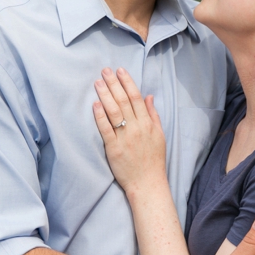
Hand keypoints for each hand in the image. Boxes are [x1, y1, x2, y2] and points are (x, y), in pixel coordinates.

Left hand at [93, 67, 166, 194]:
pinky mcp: (114, 149)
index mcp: (148, 123)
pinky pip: (106, 129)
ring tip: (98, 82)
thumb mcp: (159, 135)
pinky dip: (100, 116)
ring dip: (105, 95)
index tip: (120, 70)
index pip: (136, 97)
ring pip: (114, 112)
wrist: (148, 183)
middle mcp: (137, 128)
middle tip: (105, 70)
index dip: (127, 82)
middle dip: (114, 84)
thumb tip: (148, 96)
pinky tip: (95, 104)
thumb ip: (153, 115)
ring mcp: (125, 138)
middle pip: (123, 101)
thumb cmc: (154, 160)